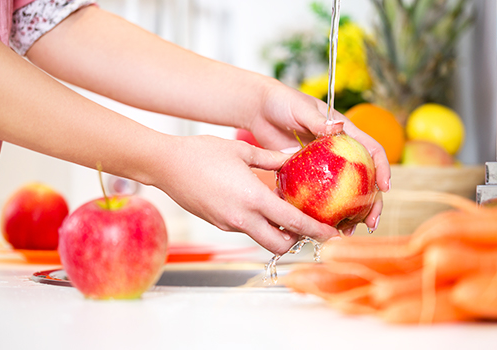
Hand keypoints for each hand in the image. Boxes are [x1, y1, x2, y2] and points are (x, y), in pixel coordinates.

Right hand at [154, 135, 340, 254]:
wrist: (165, 165)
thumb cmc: (200, 153)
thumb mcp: (242, 150)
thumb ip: (271, 159)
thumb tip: (292, 157)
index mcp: (253, 199)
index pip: (293, 222)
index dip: (316, 231)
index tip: (331, 234)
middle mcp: (242, 218)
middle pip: (279, 244)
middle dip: (296, 240)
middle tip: (307, 226)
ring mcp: (229, 224)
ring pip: (262, 238)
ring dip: (277, 231)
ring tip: (284, 211)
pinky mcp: (219, 223)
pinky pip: (246, 229)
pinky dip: (258, 223)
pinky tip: (259, 204)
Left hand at [246, 82, 390, 234]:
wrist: (259, 110)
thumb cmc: (281, 102)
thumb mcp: (300, 109)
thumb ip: (317, 120)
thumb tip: (337, 126)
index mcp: (345, 133)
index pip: (371, 150)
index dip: (382, 168)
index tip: (385, 186)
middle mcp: (340, 152)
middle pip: (364, 180)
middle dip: (372, 202)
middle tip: (371, 222)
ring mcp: (325, 167)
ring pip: (344, 193)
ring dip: (350, 214)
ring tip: (348, 232)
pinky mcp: (308, 177)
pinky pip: (319, 197)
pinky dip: (322, 213)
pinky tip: (322, 228)